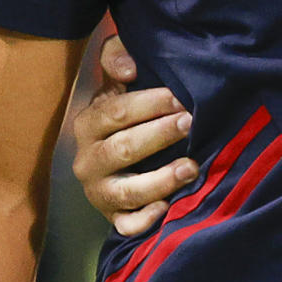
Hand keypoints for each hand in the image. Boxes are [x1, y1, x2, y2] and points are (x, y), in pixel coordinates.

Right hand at [73, 36, 194, 236]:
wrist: (118, 161)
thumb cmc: (128, 115)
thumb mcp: (119, 82)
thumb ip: (116, 56)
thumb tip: (128, 67)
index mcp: (89, 124)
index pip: (115, 112)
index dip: (148, 104)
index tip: (180, 98)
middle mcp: (89, 160)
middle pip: (123, 149)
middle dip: (159, 135)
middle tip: (191, 123)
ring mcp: (101, 192)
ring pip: (127, 190)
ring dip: (161, 180)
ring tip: (192, 167)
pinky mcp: (115, 218)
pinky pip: (127, 225)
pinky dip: (146, 220)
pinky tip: (169, 209)